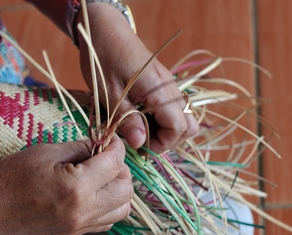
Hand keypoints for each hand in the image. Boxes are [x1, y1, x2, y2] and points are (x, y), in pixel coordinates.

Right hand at [0, 135, 132, 234]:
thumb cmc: (13, 176)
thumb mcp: (47, 152)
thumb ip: (81, 148)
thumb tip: (104, 145)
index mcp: (76, 186)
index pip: (114, 164)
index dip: (116, 148)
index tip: (110, 140)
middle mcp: (84, 210)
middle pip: (126, 189)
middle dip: (121, 169)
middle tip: (106, 158)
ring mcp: (81, 225)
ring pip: (123, 209)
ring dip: (119, 189)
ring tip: (102, 176)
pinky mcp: (76, 233)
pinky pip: (109, 221)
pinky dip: (110, 205)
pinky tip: (95, 192)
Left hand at [78, 3, 198, 152]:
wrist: (104, 29)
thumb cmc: (103, 57)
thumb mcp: (108, 93)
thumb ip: (126, 119)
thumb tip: (140, 144)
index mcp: (159, 90)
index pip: (179, 127)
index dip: (163, 144)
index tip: (141, 148)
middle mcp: (170, 88)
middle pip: (189, 125)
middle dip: (169, 140)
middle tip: (142, 143)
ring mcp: (168, 85)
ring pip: (183, 117)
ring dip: (165, 130)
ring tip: (139, 131)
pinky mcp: (162, 84)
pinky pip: (172, 108)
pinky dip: (161, 119)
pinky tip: (139, 119)